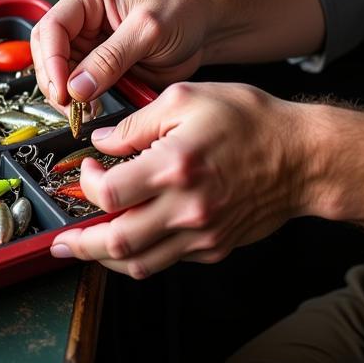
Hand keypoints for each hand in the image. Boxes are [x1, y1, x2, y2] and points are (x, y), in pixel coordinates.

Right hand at [31, 0, 211, 107]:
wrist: (205, 26)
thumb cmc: (182, 11)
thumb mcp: (149, 30)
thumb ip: (112, 58)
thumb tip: (77, 86)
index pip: (53, 26)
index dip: (51, 61)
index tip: (63, 90)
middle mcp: (83, 15)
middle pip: (48, 50)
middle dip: (54, 80)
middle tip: (70, 108)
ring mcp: (89, 40)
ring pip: (58, 70)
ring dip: (64, 94)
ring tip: (81, 112)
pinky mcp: (99, 62)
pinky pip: (78, 83)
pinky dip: (80, 100)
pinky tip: (90, 110)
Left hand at [48, 82, 314, 277]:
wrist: (302, 158)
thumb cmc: (249, 120)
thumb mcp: (186, 98)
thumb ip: (138, 123)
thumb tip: (103, 143)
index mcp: (175, 166)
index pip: (110, 193)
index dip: (87, 183)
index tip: (87, 168)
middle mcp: (186, 208)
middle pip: (117, 242)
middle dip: (80, 243)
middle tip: (61, 240)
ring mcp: (201, 235)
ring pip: (140, 264)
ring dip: (105, 259)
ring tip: (86, 248)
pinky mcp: (214, 248)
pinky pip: (167, 261)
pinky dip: (142, 255)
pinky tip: (131, 238)